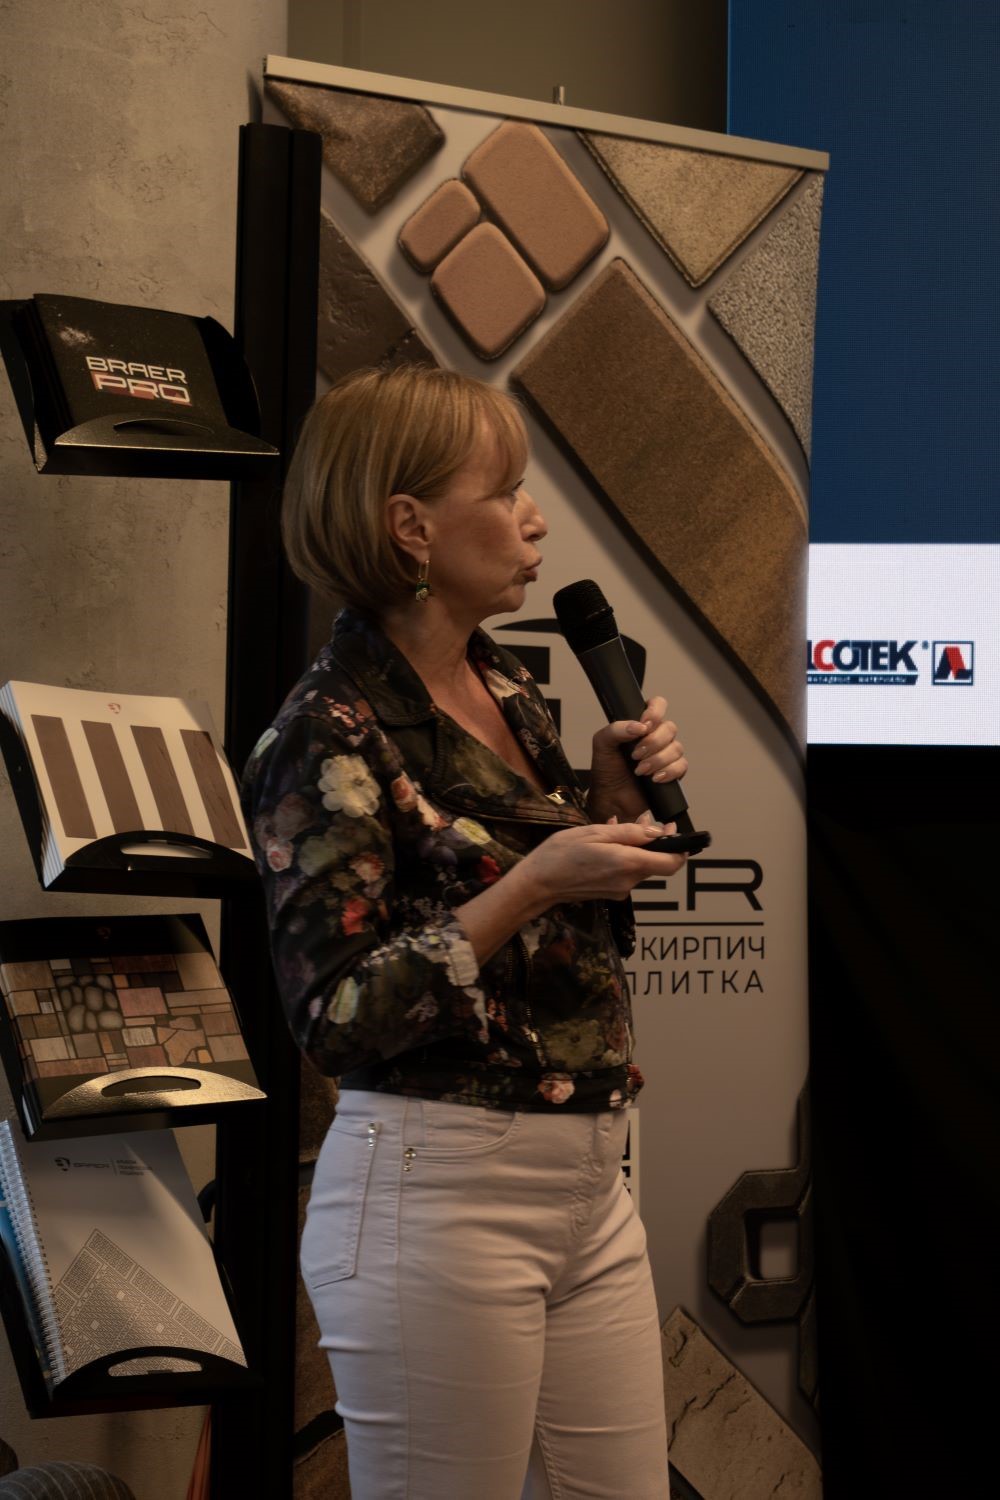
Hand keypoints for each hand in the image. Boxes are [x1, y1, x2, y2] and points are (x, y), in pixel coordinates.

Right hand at [514, 820, 686, 916]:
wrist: (538, 883)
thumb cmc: (561, 854)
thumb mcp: (595, 833)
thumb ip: (629, 833)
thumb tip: (657, 832)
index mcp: (628, 864)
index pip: (671, 863)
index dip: (679, 848)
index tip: (673, 831)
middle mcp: (628, 881)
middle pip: (656, 863)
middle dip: (653, 842)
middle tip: (641, 819)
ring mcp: (619, 890)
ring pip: (640, 866)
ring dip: (635, 847)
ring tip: (615, 827)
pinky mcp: (610, 893)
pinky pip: (626, 872)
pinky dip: (623, 857)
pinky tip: (606, 843)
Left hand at [587, 696, 687, 824]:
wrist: (610, 797)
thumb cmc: (607, 769)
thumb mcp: (602, 744)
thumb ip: (616, 729)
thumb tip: (639, 726)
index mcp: (641, 724)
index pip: (658, 705)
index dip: (655, 712)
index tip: (645, 725)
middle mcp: (656, 736)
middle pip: (670, 728)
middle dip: (653, 743)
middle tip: (635, 755)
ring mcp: (666, 754)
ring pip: (676, 748)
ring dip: (658, 760)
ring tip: (640, 770)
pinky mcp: (672, 771)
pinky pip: (682, 766)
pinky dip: (669, 771)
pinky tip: (654, 778)